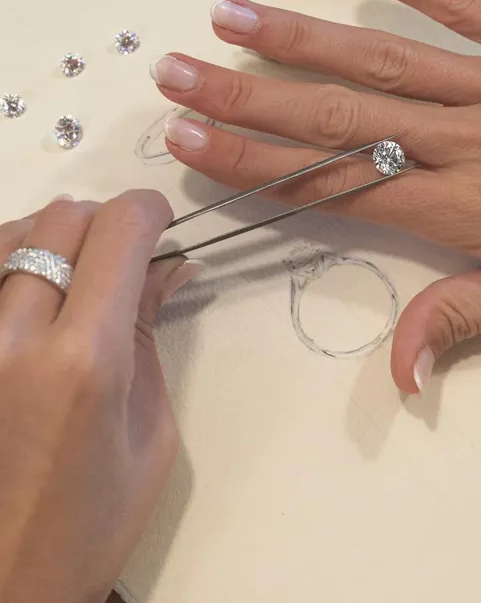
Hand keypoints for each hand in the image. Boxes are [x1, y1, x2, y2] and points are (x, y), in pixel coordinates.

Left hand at [0, 192, 199, 602]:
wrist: (1, 586)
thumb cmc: (85, 527)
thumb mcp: (148, 432)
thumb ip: (150, 335)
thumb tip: (167, 270)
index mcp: (84, 363)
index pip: (118, 231)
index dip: (148, 212)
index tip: (160, 223)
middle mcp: (12, 340)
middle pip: (62, 219)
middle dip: (106, 223)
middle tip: (125, 256)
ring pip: (10, 234)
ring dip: (53, 237)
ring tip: (75, 277)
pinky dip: (10, 262)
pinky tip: (29, 293)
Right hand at [150, 0, 480, 393]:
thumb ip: (463, 319)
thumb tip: (399, 373)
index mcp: (466, 208)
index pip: (337, 186)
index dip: (257, 165)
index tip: (193, 142)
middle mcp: (470, 141)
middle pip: (339, 118)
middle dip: (248, 98)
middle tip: (177, 73)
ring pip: (385, 60)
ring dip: (302, 36)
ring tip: (231, 15)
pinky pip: (463, 2)